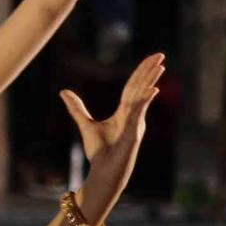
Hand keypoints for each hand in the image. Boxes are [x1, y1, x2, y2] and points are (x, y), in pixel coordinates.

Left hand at [60, 53, 165, 225]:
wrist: (103, 171)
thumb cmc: (99, 152)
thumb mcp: (86, 124)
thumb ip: (77, 108)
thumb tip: (64, 91)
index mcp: (125, 112)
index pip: (134, 88)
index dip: (141, 73)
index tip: (151, 59)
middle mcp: (134, 116)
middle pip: (141, 88)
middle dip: (150, 71)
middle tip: (161, 54)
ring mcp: (135, 124)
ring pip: (143, 97)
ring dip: (151, 81)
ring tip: (160, 66)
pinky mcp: (133, 133)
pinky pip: (139, 114)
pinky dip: (145, 101)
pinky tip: (152, 89)